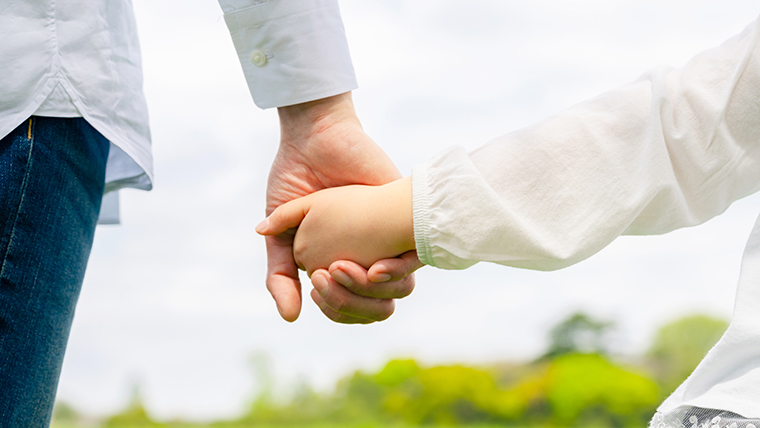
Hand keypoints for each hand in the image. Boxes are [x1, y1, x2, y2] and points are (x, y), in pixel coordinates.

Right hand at [265, 92, 412, 321]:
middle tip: (325, 276)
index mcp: (340, 266)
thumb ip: (280, 275)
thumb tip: (291, 317)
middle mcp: (368, 259)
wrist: (315, 141)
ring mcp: (389, 242)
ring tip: (340, 267)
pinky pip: (415, 262)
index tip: (317, 288)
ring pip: (399, 292)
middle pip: (377, 309)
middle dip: (350, 303)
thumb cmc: (295, 182)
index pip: (351, 310)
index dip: (337, 310)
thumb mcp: (280, 235)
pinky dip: (396, 272)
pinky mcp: (408, 221)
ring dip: (369, 292)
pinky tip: (374, 268)